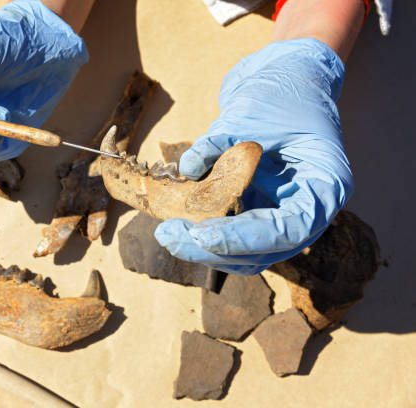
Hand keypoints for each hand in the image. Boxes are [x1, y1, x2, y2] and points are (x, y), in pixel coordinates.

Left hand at [155, 38, 353, 274]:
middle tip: (169, 236)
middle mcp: (306, 209)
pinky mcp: (257, 211)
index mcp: (324, 185)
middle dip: (214, 249)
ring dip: (205, 249)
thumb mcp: (252, 112)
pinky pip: (233, 236)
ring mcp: (281, 214)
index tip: (203, 235)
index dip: (245, 238)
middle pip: (264, 251)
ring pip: (247, 254)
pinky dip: (205, 235)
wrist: (285, 79)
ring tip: (168, 233)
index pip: (290, 229)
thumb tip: (188, 168)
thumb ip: (221, 142)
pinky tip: (176, 223)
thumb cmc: (281, 92)